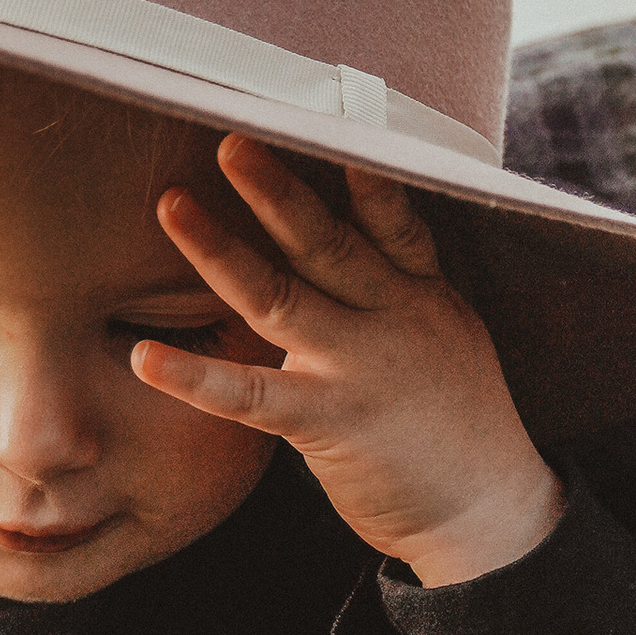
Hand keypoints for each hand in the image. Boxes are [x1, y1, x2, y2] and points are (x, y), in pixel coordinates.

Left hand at [139, 134, 564, 585]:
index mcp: (422, 295)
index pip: (392, 219)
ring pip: (281, 297)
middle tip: (228, 139)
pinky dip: (198, 377)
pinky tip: (147, 357)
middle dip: (275, 189)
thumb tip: (331, 253)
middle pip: (327, 241)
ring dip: (219, 252)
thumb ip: (395, 295)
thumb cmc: (456, 428)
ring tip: (170, 207)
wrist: (488, 515)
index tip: (327, 119)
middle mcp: (395, 320)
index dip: (361, 171)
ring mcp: (364, 370)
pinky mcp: (333, 423)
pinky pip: (253, 396)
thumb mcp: (447, 341)